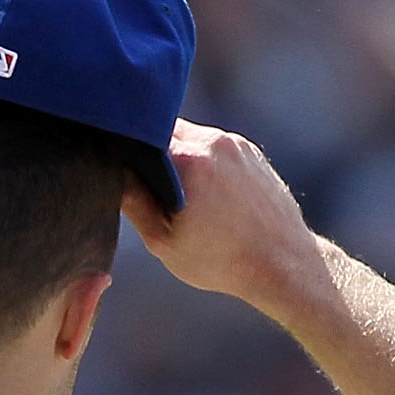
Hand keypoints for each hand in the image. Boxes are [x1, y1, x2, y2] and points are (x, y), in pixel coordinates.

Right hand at [120, 121, 334, 322]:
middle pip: (167, 132)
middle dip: (155, 155)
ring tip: (186, 198)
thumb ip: (134, 203)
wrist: (282, 263)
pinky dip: (205, 165)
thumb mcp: (163, 241)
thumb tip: (112, 173)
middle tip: (153, 190)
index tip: (122, 171)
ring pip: (193, 139)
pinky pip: (215, 149)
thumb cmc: (221, 260)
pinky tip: (210, 198)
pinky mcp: (251, 153)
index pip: (142, 135)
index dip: (127, 150)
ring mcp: (236, 145)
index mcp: (188, 160)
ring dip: (181, 160)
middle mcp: (213, 142)